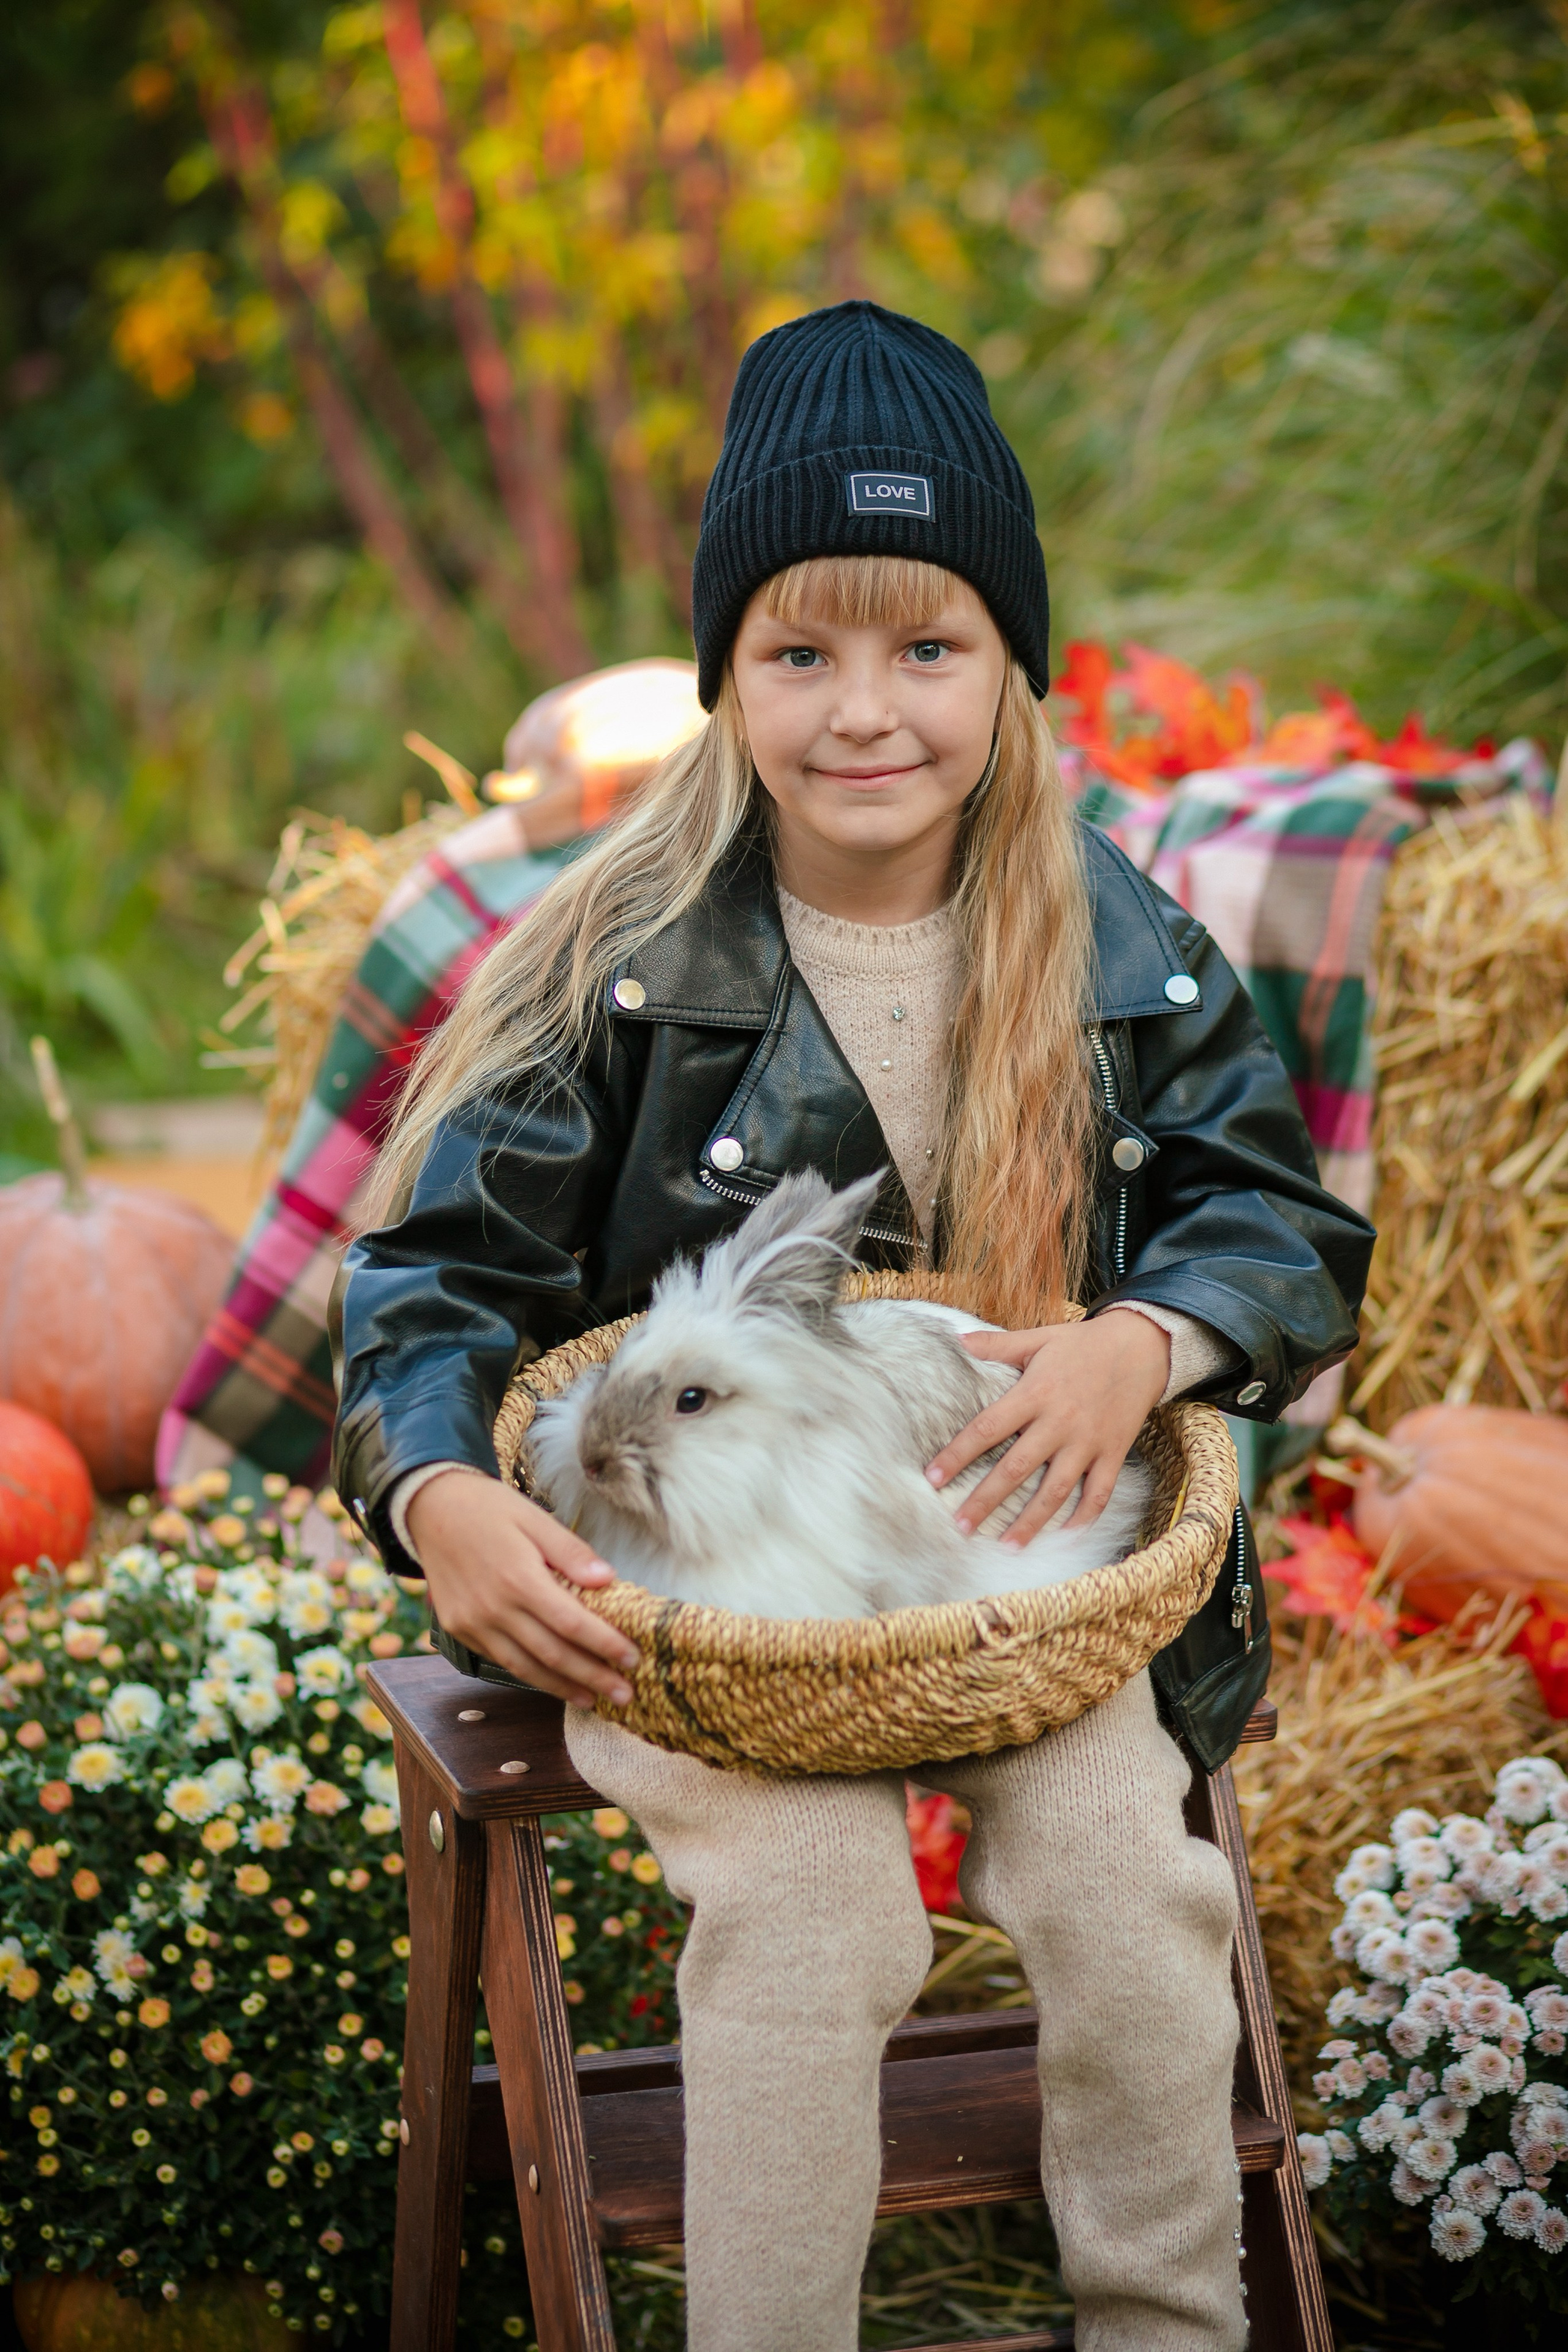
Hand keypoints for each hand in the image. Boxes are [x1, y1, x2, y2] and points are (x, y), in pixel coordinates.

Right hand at [406, 1472, 638, 1708]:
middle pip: (552, 1654)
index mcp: (518, 1578)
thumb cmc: (488, 1508)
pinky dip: (530, 1674)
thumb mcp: (534, 1517)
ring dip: (562, 1688)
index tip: (633, 1658)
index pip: (572, 1623)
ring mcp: (472, 1623)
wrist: (429, 1508)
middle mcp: (494, 1608)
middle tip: (625, 1694)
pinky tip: (552, 1680)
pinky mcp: (459, 1629)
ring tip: (592, 1700)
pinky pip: (500, 1659)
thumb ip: (571, 1551)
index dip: (605, 1645)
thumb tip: (608, 1580)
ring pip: (524, 1667)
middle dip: (592, 1678)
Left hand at [924, 1312, 1169, 1545]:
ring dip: (1031, 1521)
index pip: (987, 1428)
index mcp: (1035, 1393)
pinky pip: (1099, 1492)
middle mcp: (1059, 1422)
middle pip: (1016, 1468)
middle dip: (986, 1500)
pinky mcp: (1113, 1453)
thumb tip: (956, 1340)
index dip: (958, 1454)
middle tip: (961, 1526)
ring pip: (1055, 1490)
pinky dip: (1084, 1517)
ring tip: (1007, 1545)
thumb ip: (997, 1345)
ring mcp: (1088, 1442)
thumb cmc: (1083, 1344)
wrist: (1142, 1347)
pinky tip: (1064, 1536)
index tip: (932, 1477)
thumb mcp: (1038, 1338)